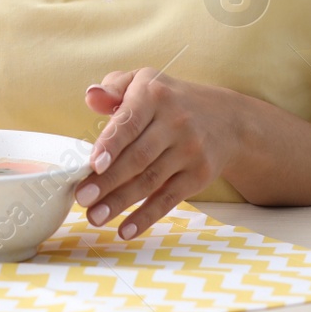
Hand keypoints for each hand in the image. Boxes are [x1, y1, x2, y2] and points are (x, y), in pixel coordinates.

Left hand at [78, 68, 237, 239]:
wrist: (227, 120)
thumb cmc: (169, 101)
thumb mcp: (143, 81)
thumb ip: (112, 88)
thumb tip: (91, 97)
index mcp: (155, 94)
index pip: (130, 122)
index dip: (111, 144)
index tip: (93, 164)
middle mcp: (175, 121)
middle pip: (138, 157)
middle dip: (108, 181)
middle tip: (83, 198)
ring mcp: (190, 150)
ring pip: (150, 181)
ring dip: (120, 202)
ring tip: (95, 216)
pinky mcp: (200, 175)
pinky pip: (169, 199)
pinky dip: (146, 217)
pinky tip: (125, 230)